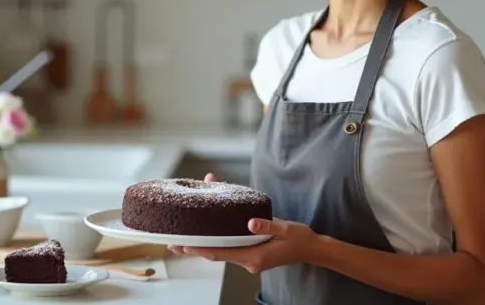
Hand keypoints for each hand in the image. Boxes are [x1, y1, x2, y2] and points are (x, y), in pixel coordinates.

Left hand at [168, 172, 316, 273]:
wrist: (312, 249)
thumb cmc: (300, 239)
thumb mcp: (286, 228)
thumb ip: (267, 225)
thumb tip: (249, 222)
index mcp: (254, 257)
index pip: (221, 253)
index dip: (200, 248)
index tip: (183, 245)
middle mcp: (248, 261)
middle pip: (215, 253)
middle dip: (194, 247)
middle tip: (172, 242)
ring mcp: (248, 259)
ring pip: (221, 251)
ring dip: (204, 243)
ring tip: (183, 236)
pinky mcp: (250, 254)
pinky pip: (230, 248)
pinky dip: (217, 239)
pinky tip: (208, 231)